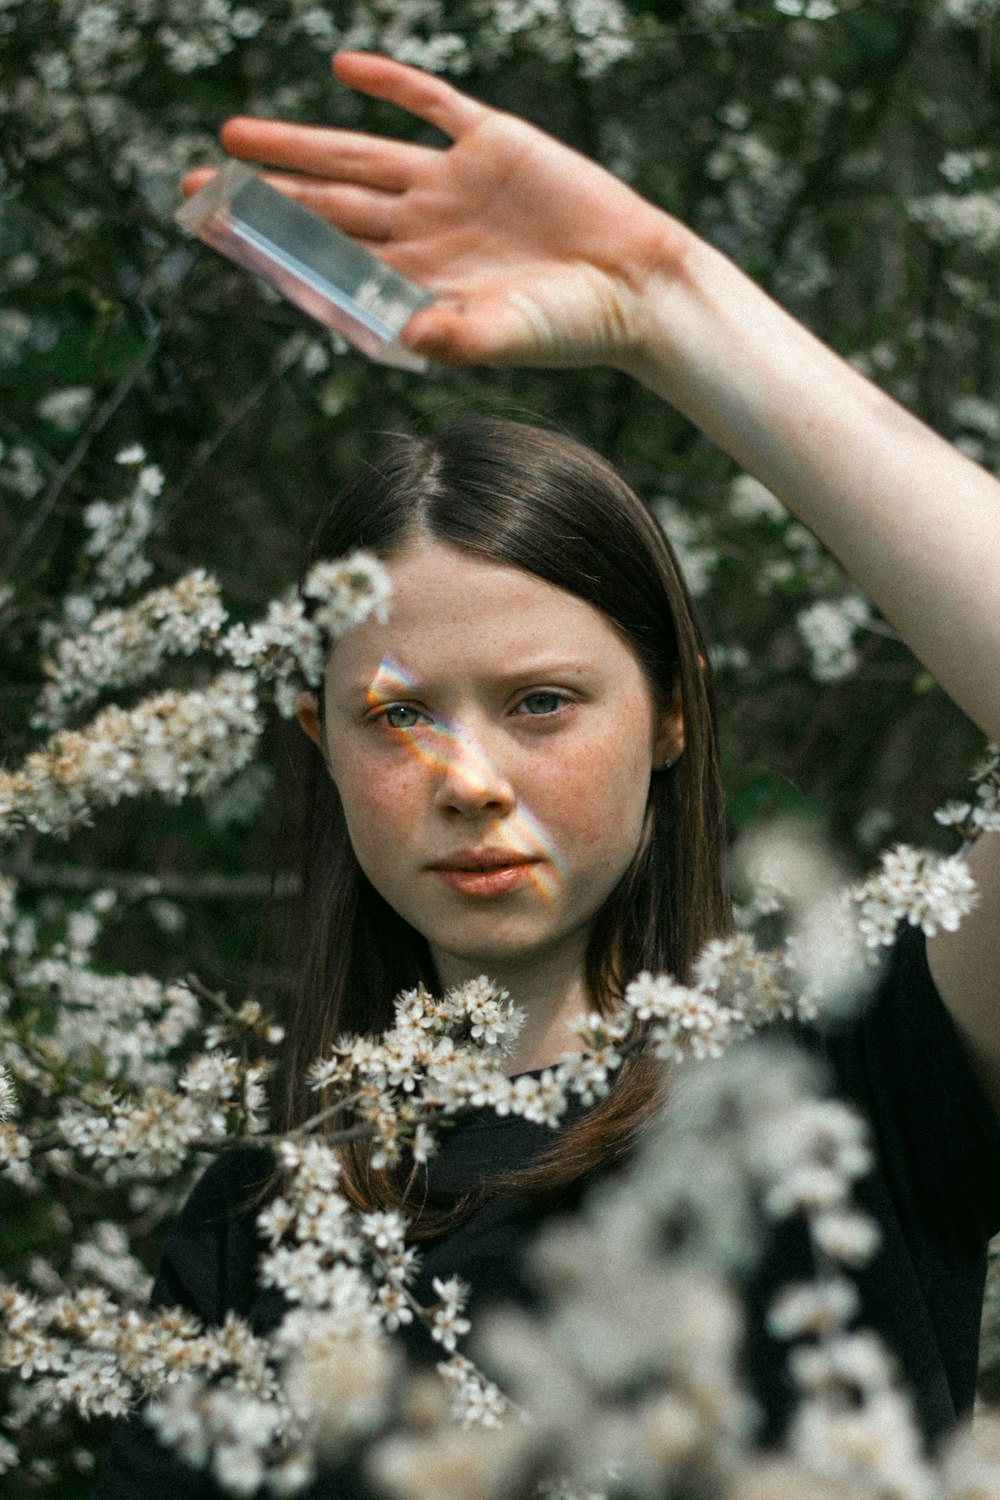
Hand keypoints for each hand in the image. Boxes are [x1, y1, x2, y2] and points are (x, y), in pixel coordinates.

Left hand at [182, 52, 683, 369]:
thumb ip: (454, 337)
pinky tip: (345, 70)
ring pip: (358, 154)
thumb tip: (405, 335)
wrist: (637, 286)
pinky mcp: (493, 143)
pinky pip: (432, 105)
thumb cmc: (571, 328)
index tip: (218, 235)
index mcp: (415, 279)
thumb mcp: (506, 337)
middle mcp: (422, 229)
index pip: (326, 256)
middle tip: (192, 181)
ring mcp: (453, 184)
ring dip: (297, 143)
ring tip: (235, 133)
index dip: (271, 244)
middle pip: (324, 202)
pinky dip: (392, 86)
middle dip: (261, 192)